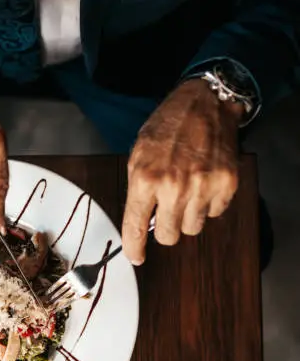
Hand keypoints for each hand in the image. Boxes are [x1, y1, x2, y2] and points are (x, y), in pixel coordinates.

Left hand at [122, 79, 242, 264]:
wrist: (203, 104)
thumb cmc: (167, 128)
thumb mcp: (138, 156)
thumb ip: (138, 191)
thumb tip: (139, 224)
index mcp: (145, 179)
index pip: (136, 226)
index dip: (134, 247)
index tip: (135, 256)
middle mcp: (174, 187)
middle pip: (168, 236)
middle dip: (164, 227)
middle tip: (166, 208)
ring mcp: (203, 187)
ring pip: (192, 228)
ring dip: (187, 215)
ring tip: (186, 189)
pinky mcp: (226, 185)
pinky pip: (214, 214)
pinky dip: (208, 204)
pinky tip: (202, 182)